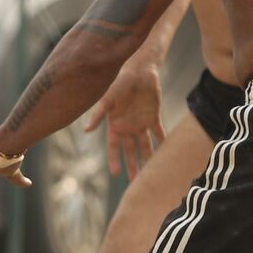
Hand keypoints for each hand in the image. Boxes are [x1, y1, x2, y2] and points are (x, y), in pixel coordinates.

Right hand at [85, 62, 163, 178]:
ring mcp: (141, 123)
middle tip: (135, 183)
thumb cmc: (119, 82)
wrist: (139, 70)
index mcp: (115, 125)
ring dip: (147, 159)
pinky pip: (158, 133)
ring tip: (152, 174)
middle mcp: (127, 127)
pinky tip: (167, 154)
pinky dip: (163, 142)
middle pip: (130, 151)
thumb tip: (86, 131)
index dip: (115, 160)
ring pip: (144, 145)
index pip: (113, 147)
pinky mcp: (153, 117)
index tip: (116, 174)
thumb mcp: (107, 99)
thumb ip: (98, 115)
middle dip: (132, 166)